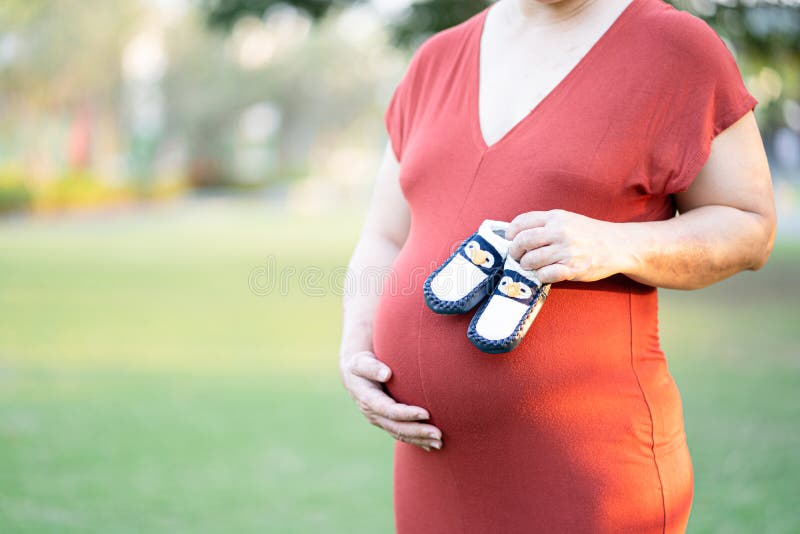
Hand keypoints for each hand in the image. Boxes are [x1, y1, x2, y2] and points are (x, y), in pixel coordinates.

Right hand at [339, 350, 442, 451]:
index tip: (426, 413)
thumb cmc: (360, 364)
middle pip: (397, 427)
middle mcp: (373, 414)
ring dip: (420, 440)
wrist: (352, 376)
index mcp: (367, 399)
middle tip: (438, 434)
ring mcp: (379, 420)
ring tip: (439, 443)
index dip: (407, 414)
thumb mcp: (361, 363)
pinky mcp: (385, 422)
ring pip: (400, 434)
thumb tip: (386, 374)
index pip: (389, 410)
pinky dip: (416, 441)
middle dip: (418, 432)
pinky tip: (430, 446)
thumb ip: (372, 367)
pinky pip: (401, 434)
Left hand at [505, 209, 632, 283]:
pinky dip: (540, 276)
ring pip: (531, 260)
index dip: (511, 232)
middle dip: (514, 251)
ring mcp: (566, 251)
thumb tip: (516, 233)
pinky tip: (545, 273)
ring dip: (526, 266)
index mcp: (556, 217)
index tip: (510, 239)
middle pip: (523, 241)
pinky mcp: (572, 269)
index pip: (522, 222)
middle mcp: (560, 232)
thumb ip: (545, 223)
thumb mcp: (567, 219)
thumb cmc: (588, 233)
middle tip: (516, 256)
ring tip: (531, 266)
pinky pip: (545, 275)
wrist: (618, 245)